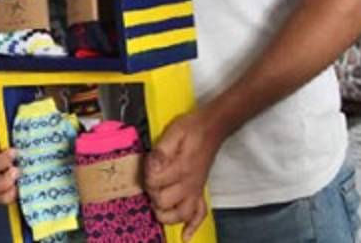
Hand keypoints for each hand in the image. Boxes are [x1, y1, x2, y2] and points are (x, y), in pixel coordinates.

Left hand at [144, 108, 223, 238]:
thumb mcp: (173, 132)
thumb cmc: (192, 128)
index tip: (149, 165)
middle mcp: (190, 184)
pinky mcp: (200, 191)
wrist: (213, 128)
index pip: (155, 182)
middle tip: (151, 181)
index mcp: (181, 168)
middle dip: (152, 193)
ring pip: (181, 214)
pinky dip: (192, 226)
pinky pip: (200, 214)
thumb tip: (152, 165)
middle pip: (164, 202)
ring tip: (157, 206)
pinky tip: (185, 236)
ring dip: (166, 214)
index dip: (147, 175)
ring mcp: (196, 190)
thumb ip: (161, 151)